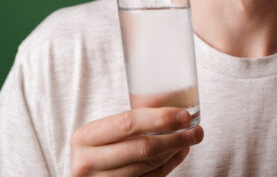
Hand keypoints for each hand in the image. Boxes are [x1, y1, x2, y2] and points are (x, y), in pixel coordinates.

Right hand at [70, 108, 203, 175]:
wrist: (80, 175)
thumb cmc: (95, 147)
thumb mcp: (101, 130)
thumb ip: (129, 120)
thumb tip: (173, 106)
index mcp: (84, 137)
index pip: (128, 123)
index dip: (160, 119)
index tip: (184, 115)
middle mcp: (88, 163)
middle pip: (143, 148)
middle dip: (176, 138)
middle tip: (196, 130)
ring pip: (149, 165)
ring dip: (174, 151)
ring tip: (189, 139)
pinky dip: (168, 165)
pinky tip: (179, 152)